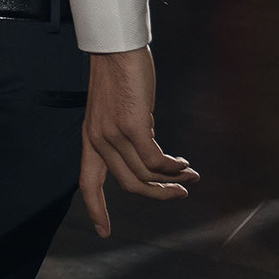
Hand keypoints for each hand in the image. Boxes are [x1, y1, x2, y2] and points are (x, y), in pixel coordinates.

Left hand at [80, 48, 196, 237]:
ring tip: (190, 175)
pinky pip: (155, 160)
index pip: (88, 183)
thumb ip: (125, 134)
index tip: (103, 231)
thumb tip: (150, 155)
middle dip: (158, 195)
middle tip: (181, 194)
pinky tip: (183, 163)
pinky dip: (172, 166)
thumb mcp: (115, 111)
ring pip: (144, 175)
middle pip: (128, 185)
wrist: (115, 47)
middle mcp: (98, 140)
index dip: (96, 208)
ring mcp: (112, 135)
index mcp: (90, 139)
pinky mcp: (131, 126)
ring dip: (172, 179)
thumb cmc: (119, 75)